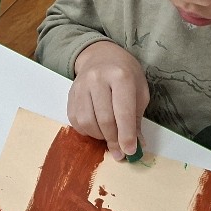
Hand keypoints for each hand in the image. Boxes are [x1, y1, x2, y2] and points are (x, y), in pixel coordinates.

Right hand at [67, 40, 149, 160]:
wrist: (101, 57)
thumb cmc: (125, 74)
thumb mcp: (139, 91)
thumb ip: (137, 118)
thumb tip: (137, 145)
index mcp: (120, 76)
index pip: (123, 111)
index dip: (127, 135)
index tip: (130, 151)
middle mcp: (97, 79)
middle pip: (104, 119)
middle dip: (114, 140)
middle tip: (120, 153)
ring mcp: (81, 86)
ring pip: (88, 122)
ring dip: (100, 136)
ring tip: (109, 136)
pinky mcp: (70, 95)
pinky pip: (76, 121)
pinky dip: (88, 131)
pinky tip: (97, 128)